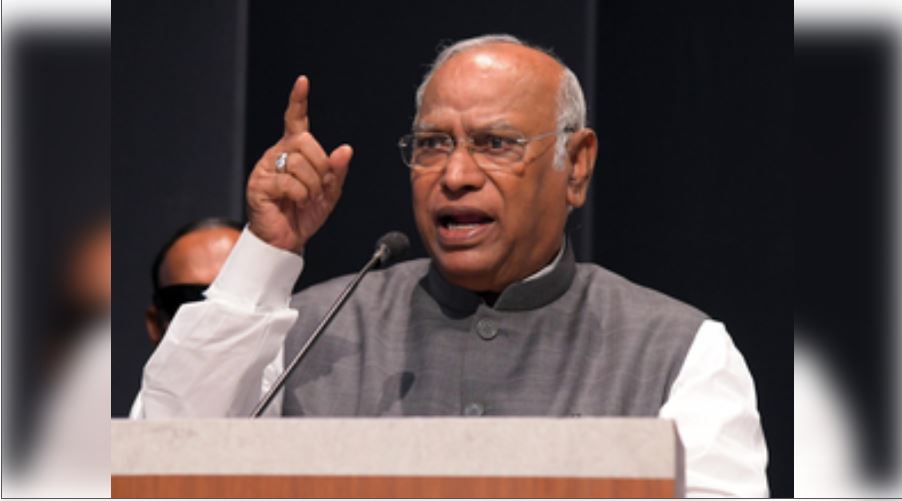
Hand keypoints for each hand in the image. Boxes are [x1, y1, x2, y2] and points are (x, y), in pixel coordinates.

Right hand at [246, 76, 352, 253]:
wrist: (286, 241)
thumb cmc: (303, 215)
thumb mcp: (329, 193)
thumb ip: (337, 172)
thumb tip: (345, 150)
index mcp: (294, 152)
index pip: (296, 121)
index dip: (298, 101)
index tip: (302, 82)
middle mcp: (278, 154)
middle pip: (306, 142)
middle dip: (321, 167)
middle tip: (317, 188)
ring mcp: (266, 168)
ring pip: (299, 163)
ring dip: (311, 186)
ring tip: (305, 199)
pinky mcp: (259, 185)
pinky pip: (289, 182)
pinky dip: (300, 195)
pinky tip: (294, 202)